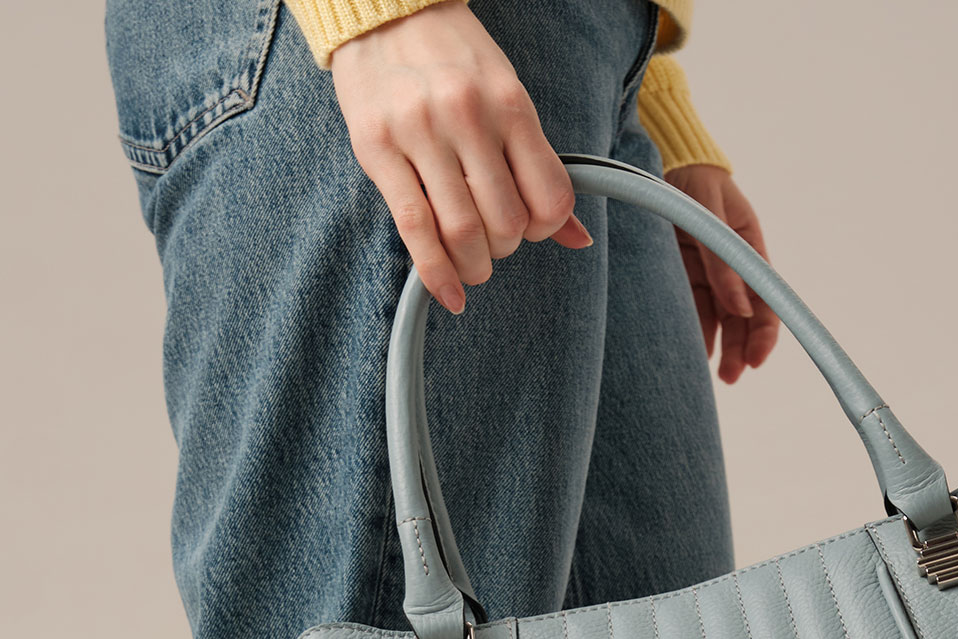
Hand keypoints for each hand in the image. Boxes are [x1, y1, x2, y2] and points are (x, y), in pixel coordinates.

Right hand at [332, 1, 591, 314]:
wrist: (384, 13)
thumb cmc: (452, 61)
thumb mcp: (507, 97)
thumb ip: (538, 164)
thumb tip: (578, 238)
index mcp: (510, 103)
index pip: (549, 198)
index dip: (546, 230)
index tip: (532, 229)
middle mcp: (468, 116)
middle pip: (506, 222)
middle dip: (505, 248)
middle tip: (493, 243)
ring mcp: (420, 132)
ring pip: (463, 231)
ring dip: (474, 265)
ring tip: (472, 264)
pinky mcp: (378, 150)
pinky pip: (415, 229)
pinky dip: (436, 273)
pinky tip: (448, 292)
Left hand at [664, 166, 779, 383]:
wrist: (667, 161)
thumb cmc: (695, 181)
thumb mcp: (709, 216)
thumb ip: (721, 262)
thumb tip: (741, 310)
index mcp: (750, 249)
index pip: (767, 299)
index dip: (765, 332)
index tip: (757, 360)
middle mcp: (733, 267)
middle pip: (744, 317)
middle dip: (741, 350)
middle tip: (731, 378)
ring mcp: (710, 273)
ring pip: (720, 319)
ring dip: (720, 347)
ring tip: (714, 377)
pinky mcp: (686, 276)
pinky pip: (694, 310)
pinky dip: (696, 332)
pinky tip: (694, 354)